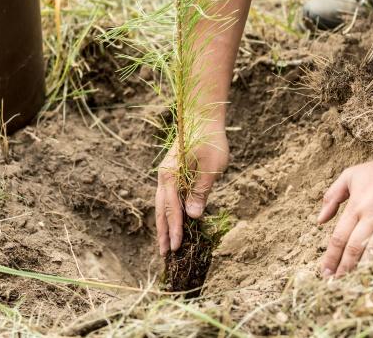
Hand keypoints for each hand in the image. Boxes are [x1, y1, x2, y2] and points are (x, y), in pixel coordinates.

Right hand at [156, 130, 228, 254]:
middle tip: (164, 256)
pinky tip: (172, 224)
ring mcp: (166, 176)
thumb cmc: (209, 140)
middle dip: (164, 233)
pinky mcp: (172, 175)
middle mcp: (164, 177)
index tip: (176, 249)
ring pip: (162, 206)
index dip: (175, 230)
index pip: (172, 209)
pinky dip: (168, 214)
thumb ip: (201, 191)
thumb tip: (193, 216)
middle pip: (161, 211)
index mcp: (171, 175)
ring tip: (165, 246)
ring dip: (164, 226)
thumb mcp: (211, 167)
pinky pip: (167, 199)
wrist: (202, 118)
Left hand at [318, 155, 372, 276]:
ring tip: (355, 284)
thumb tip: (320, 220)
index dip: (331, 258)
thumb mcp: (350, 176)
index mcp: (357, 206)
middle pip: (356, 249)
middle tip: (337, 284)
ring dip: (365, 270)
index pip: (339, 238)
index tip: (324, 273)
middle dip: (345, 269)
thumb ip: (332, 197)